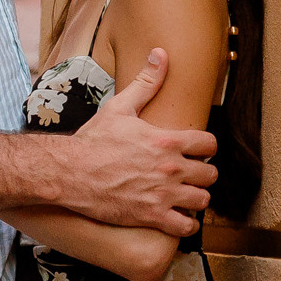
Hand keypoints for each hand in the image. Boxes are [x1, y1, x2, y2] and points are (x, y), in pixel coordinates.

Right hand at [57, 49, 216, 235]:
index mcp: (167, 140)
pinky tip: (177, 218)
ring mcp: (163, 194)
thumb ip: (145, 82)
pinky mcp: (152, 216)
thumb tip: (160, 53)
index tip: (196, 151)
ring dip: (195, 198)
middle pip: (211, 174)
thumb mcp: (119, 107)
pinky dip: (185, 224)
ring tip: (184, 196)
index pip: (209, 144)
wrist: (69, 172)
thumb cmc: (93, 140)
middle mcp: (171, 168)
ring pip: (202, 200)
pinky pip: (185, 227)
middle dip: (203, 174)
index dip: (205, 147)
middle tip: (190, 175)